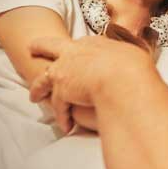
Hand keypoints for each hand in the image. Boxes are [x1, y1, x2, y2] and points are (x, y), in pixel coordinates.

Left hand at [29, 36, 149, 132]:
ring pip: (43, 78)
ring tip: (35, 96)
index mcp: (93, 43)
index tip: (75, 52)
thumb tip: (136, 64)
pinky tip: (66, 125)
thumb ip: (127, 59)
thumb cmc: (133, 67)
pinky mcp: (61, 91)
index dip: (77, 49)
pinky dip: (62, 117)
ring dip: (38, 88)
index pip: (81, 44)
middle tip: (32, 47)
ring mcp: (64, 70)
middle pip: (49, 46)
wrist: (122, 78)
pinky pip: (58, 107)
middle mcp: (74, 52)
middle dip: (40, 46)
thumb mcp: (132, 55)